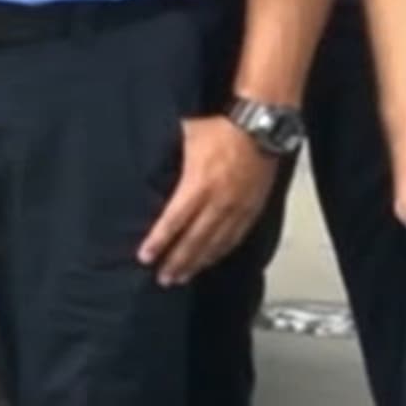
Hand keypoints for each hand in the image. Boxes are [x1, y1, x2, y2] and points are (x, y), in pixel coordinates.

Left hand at [139, 116, 275, 284]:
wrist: (260, 127)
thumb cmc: (222, 128)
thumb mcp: (185, 138)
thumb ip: (167, 156)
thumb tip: (144, 159)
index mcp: (198, 184)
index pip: (174, 221)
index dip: (159, 242)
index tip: (146, 257)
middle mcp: (219, 201)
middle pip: (194, 240)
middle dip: (177, 261)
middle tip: (163, 278)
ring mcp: (238, 208)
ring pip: (215, 243)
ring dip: (197, 262)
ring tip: (181, 276)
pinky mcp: (252, 209)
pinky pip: (235, 237)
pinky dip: (220, 252)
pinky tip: (210, 260)